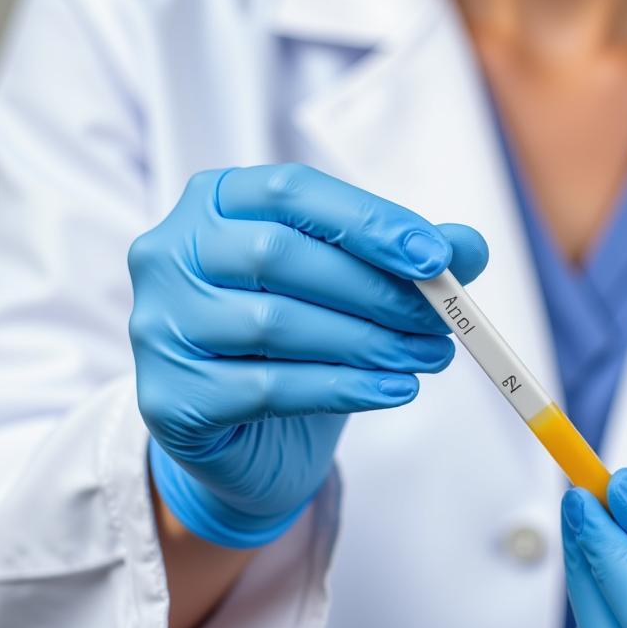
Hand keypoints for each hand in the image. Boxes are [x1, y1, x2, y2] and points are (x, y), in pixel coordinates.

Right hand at [129, 163, 487, 547]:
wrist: (244, 435)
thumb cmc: (297, 338)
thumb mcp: (349, 285)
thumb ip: (406, 258)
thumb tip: (468, 248)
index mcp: (212, 202)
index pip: (291, 192)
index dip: (369, 222)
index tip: (436, 259)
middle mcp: (169, 253)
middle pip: (279, 255)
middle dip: (375, 289)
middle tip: (440, 318)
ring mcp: (158, 325)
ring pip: (274, 324)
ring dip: (368, 342)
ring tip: (429, 356)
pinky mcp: (168, 397)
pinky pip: (267, 387)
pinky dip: (344, 387)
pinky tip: (395, 389)